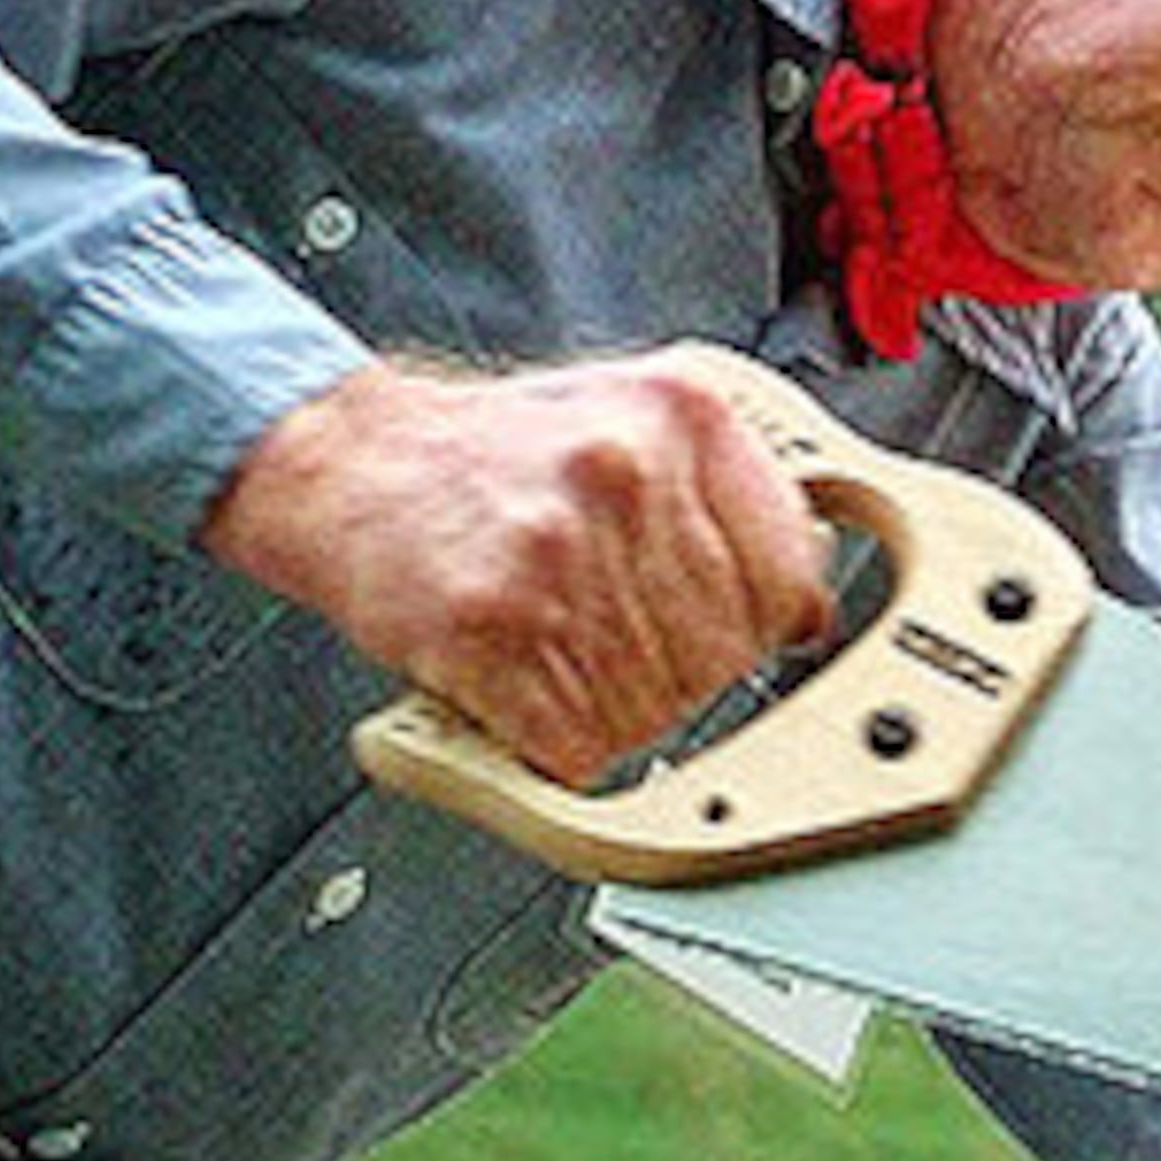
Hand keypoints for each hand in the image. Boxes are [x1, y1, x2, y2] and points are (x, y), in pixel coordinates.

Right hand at [201, 347, 835, 785]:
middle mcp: (625, 472)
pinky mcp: (491, 631)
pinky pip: (580, 748)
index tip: (742, 632)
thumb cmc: (490, 452)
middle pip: (728, 651)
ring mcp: (559, 553)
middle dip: (686, 671)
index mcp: (681, 412)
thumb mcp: (630, 416)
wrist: (350, 463)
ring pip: (661, 708)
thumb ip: (730, 489)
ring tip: (568, 657)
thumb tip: (810, 602)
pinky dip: (559, 747)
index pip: (792, 569)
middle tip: (624, 644)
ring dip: (620, 714)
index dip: (768, 623)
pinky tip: (532, 696)